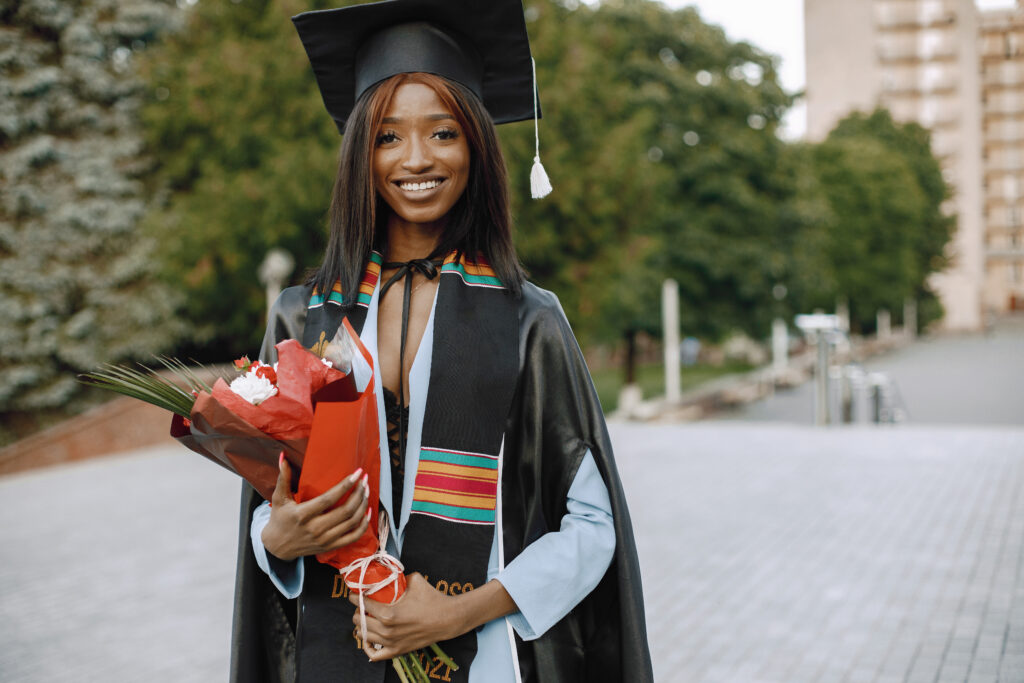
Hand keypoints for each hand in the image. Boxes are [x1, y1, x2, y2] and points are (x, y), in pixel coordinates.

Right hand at [261, 454, 369, 560]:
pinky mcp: (330, 547)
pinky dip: (364, 525)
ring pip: (352, 522)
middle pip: (345, 510)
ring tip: (366, 491)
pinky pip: (353, 537)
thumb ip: (283, 478)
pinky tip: (368, 512)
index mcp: (303, 515)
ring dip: (362, 505)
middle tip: (364, 480)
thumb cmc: (279, 519)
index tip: (357, 473)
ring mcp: (324, 540)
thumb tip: (283, 456)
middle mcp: (315, 529)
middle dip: (358, 493)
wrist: (277, 547)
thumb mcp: (278, 498)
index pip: (329, 499)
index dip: (346, 485)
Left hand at [350, 574, 517, 659]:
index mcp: (389, 613)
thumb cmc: (432, 599)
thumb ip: (399, 577)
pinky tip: (369, 638)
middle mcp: (387, 630)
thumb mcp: (415, 580)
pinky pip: (374, 655)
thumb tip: (389, 574)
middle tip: (361, 605)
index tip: (354, 593)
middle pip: (359, 621)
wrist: (448, 619)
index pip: (361, 605)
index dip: (354, 597)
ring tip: (364, 618)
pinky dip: (368, 647)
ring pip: (363, 636)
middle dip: (357, 611)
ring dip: (361, 626)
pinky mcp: (397, 651)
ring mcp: (391, 642)